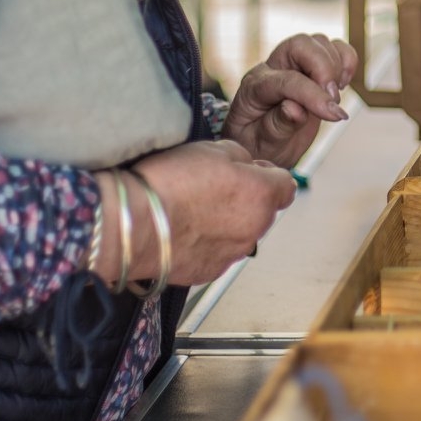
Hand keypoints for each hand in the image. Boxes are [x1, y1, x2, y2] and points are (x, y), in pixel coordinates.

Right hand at [93, 141, 296, 286]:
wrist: (134, 223)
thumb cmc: (170, 183)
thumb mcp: (212, 148)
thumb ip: (241, 156)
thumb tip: (246, 164)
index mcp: (262, 196)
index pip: (286, 185)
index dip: (267, 175)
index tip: (251, 171)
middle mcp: (254, 229)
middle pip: (263, 211)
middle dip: (246, 200)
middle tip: (214, 190)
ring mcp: (232, 254)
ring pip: (240, 234)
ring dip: (226, 224)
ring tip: (193, 211)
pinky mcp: (209, 272)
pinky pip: (217, 254)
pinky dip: (207, 244)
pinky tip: (183, 231)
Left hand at [224, 33, 358, 166]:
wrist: (263, 145)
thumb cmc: (260, 145)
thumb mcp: (262, 145)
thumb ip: (277, 126)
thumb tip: (295, 109)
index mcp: (255, 87)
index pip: (286, 80)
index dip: (313, 95)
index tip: (334, 114)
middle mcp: (273, 68)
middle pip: (300, 45)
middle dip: (324, 69)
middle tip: (334, 99)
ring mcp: (294, 63)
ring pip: (319, 42)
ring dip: (335, 67)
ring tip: (334, 97)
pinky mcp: (313, 66)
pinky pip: (334, 48)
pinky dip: (346, 60)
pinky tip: (343, 84)